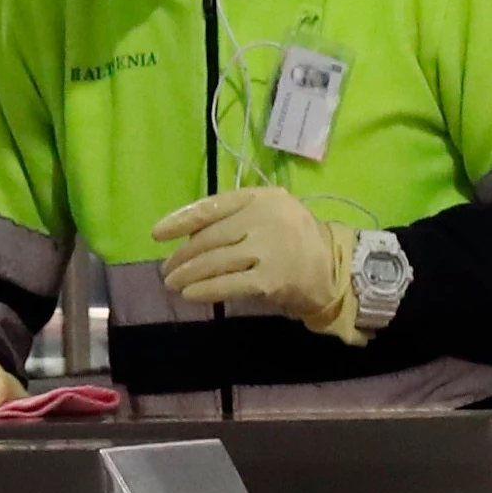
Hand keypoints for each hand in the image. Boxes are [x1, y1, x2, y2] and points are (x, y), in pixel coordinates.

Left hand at [154, 185, 364, 339]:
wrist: (333, 268)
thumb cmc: (294, 240)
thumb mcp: (269, 214)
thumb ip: (235, 218)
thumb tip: (189, 236)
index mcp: (261, 197)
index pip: (212, 206)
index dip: (180, 220)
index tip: (157, 234)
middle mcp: (264, 218)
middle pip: (210, 238)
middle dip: (182, 256)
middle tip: (167, 269)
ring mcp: (268, 249)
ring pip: (215, 261)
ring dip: (188, 275)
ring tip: (173, 283)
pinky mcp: (270, 279)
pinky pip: (228, 285)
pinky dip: (205, 290)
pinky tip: (190, 295)